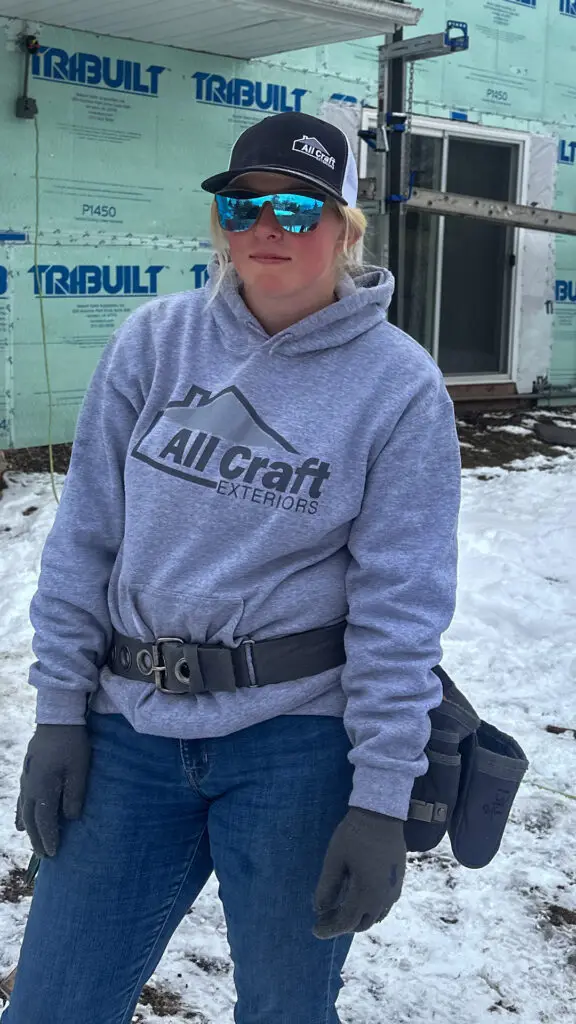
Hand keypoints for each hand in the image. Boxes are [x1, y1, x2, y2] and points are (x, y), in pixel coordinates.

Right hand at [16, 725, 90, 857]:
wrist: (57, 719)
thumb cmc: (72, 744)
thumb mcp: (80, 769)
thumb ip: (75, 795)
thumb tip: (71, 819)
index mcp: (43, 788)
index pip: (44, 821)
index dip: (48, 838)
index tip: (53, 854)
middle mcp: (30, 788)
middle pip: (31, 820)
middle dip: (37, 839)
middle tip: (45, 856)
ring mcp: (26, 780)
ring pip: (24, 812)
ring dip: (30, 829)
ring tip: (35, 844)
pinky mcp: (27, 773)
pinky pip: (21, 800)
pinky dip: (21, 815)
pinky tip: (19, 823)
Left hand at [314, 807, 405, 938]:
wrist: (382, 814)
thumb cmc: (354, 835)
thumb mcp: (334, 860)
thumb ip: (327, 887)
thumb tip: (319, 909)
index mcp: (367, 894)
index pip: (346, 923)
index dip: (329, 929)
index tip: (315, 929)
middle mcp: (383, 898)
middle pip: (362, 923)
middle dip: (343, 925)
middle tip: (326, 918)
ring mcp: (394, 890)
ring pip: (375, 916)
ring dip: (358, 917)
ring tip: (341, 909)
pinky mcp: (399, 881)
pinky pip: (384, 905)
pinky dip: (370, 908)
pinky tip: (359, 897)